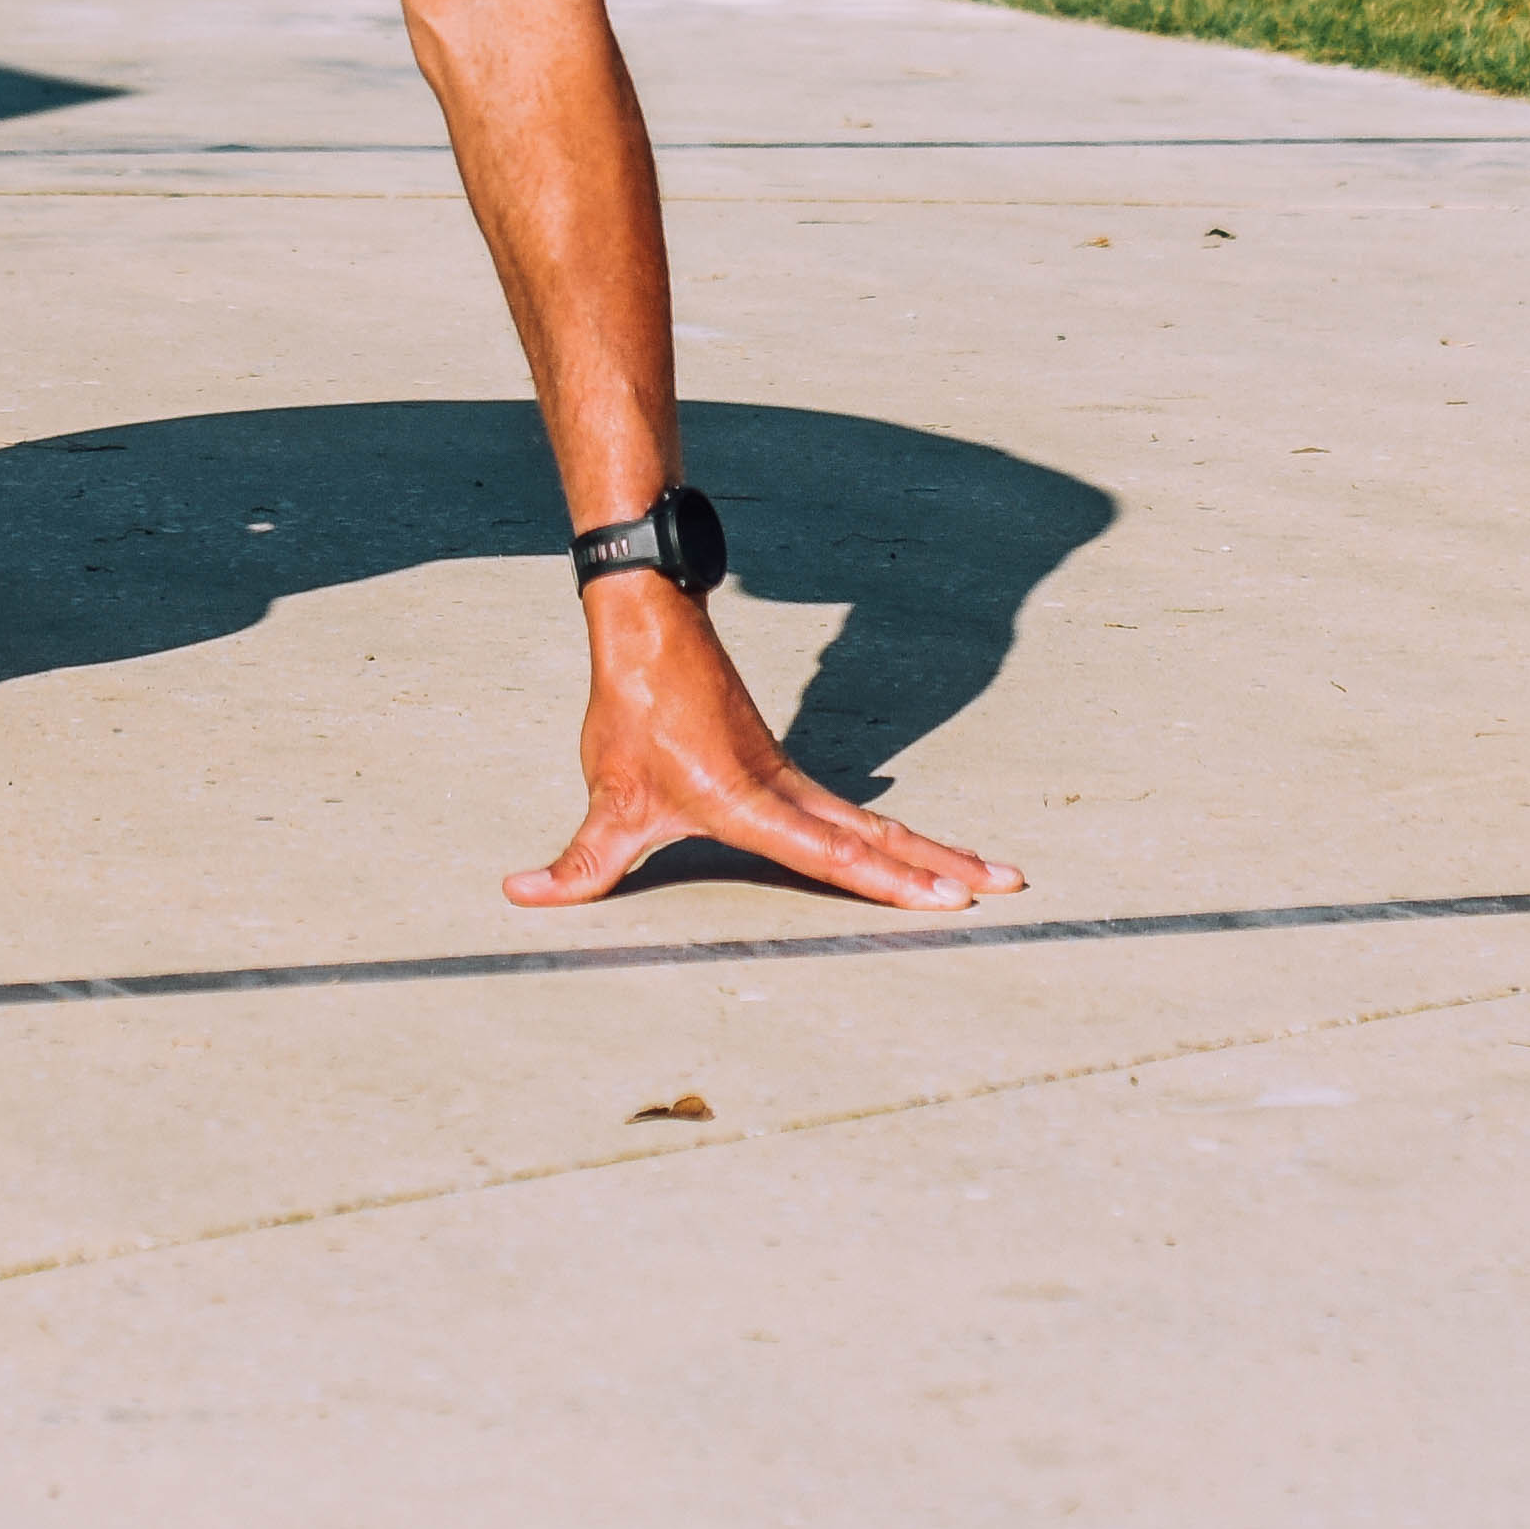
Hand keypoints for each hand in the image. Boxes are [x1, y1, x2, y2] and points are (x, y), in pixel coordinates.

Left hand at [509, 578, 1025, 912]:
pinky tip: (926, 850)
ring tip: (992, 874)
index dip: (888, 882)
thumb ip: (579, 862)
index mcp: (751, 803)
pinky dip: (897, 836)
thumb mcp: (605, 796)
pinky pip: (855, 812)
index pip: (831, 855)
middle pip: (879, 839)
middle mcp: (786, 791)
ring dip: (934, 850)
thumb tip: (521, 895)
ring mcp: (793, 778)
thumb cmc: (633, 710)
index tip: (947, 901)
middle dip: (943, 868)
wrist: (652, 627)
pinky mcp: (786, 770)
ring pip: (876, 824)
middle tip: (1007, 888)